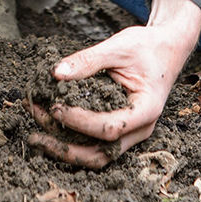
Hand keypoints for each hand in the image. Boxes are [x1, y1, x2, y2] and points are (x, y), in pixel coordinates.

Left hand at [26, 0, 200, 167]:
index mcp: (146, 109)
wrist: (166, 50)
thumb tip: (56, 73)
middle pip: (100, 154)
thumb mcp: (119, 46)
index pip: (110, 128)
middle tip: (34, 136)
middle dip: (64, 148)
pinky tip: (47, 123)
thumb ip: (89, 59)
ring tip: (34, 133)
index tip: (55, 106)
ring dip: (63, 147)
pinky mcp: (119, 130)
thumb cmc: (147, 47)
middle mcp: (140, 128)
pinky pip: (94, 143)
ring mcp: (130, 133)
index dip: (79, 121)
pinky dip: (70, 138)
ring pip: (95, 155)